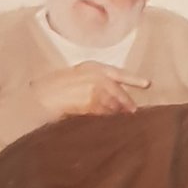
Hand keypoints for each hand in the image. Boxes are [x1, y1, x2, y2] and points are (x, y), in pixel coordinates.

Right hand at [29, 62, 150, 117]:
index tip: (148, 84)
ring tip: (119, 118)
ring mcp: (93, 88)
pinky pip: (103, 112)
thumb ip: (95, 82)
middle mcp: (95, 75)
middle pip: (118, 92)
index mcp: (92, 66)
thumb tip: (113, 97)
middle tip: (133, 111)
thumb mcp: (77, 77)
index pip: (118, 73)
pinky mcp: (89, 101)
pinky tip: (107, 120)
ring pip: (112, 103)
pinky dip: (106, 116)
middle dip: (126, 102)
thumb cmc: (55, 88)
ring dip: (116, 112)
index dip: (134, 79)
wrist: (39, 97)